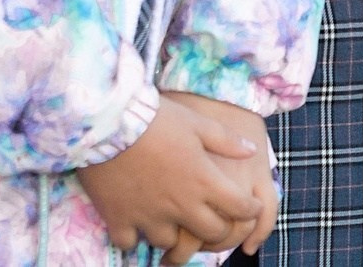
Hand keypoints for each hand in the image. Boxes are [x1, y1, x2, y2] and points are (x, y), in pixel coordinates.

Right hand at [75, 94, 266, 261]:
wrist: (109, 122)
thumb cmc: (158, 119)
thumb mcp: (198, 123)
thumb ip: (227, 141)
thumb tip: (252, 150)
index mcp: (203, 181)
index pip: (239, 208)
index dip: (251, 210)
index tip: (251, 207)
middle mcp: (179, 205)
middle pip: (210, 234)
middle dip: (218, 230)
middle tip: (215, 221)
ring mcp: (148, 216)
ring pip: (169, 243)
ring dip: (174, 235)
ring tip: (172, 222)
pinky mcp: (118, 219)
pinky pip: (129, 243)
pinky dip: (134, 238)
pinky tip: (136, 224)